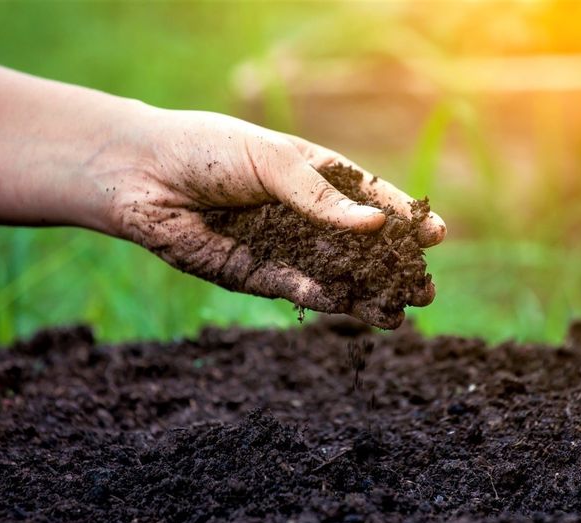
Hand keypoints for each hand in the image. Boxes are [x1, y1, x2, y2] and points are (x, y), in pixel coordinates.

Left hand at [107, 109, 445, 327]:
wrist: (144, 175)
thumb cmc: (209, 151)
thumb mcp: (273, 162)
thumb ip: (321, 197)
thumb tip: (376, 223)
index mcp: (314, 174)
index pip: (369, 198)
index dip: (403, 217)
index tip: (436, 234)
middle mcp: (304, 214)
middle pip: (359, 245)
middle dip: (393, 267)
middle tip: (425, 288)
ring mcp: (282, 246)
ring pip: (334, 275)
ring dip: (367, 294)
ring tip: (400, 314)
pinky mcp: (254, 273)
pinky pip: (296, 288)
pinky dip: (323, 298)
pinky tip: (351, 308)